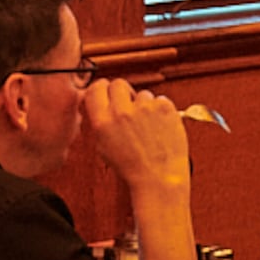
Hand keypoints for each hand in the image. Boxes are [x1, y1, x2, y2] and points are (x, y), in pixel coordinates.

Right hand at [82, 80, 195, 201]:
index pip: (95, 88)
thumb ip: (101, 122)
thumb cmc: (132, 166)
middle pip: (118, 84)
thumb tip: (100, 103)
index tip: (105, 90)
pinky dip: (160, 110)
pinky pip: (160, 99)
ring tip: (147, 127)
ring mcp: (144, 108)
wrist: (158, 175)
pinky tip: (159, 126)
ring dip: (144, 105)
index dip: (101, 88)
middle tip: (128, 106)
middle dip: (122, 93)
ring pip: (142, 94)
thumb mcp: (104, 147)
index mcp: (103, 122)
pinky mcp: (164, 106)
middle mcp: (122, 112)